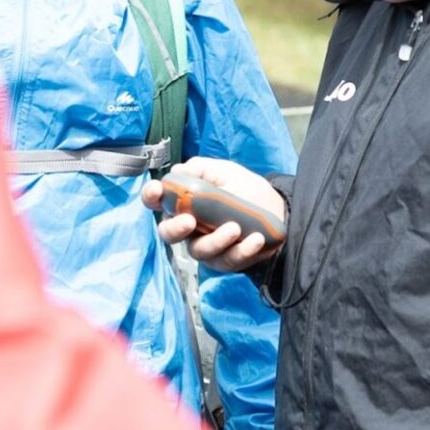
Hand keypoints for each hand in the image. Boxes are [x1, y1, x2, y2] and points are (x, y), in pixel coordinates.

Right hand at [141, 156, 285, 272]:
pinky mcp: (225, 261)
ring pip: (198, 250)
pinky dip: (242, 250)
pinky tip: (255, 239)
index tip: (157, 190)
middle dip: (175, 229)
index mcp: (185, 202)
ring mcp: (206, 246)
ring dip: (216, 240)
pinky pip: (228, 260)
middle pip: (168, 233)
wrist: (278, 213)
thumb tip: (180, 170)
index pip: (158, 201)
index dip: (151, 196)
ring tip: (236, 227)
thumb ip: (202, 168)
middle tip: (190, 221)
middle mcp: (190, 227)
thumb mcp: (226, 172)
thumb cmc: (246, 191)